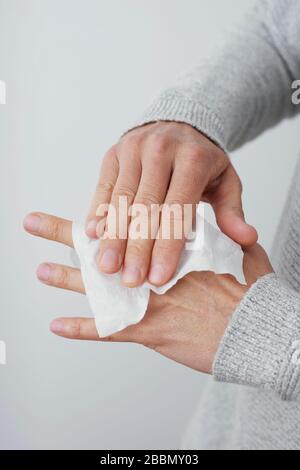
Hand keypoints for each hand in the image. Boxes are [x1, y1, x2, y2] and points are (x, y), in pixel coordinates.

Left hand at [24, 212, 271, 373]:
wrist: (256, 331)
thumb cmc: (250, 293)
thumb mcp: (242, 255)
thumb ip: (227, 237)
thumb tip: (229, 225)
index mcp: (175, 244)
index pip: (133, 222)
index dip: (105, 215)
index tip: (83, 210)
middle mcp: (154, 269)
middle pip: (103, 246)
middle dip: (66, 234)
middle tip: (35, 223)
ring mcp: (148, 300)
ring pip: (98, 286)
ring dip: (67, 278)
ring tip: (41, 270)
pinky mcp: (148, 330)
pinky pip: (108, 330)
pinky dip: (82, 329)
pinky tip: (58, 325)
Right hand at [86, 122, 257, 287]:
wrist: (178, 123)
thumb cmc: (201, 161)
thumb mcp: (226, 181)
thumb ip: (232, 211)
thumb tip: (247, 239)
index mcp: (193, 160)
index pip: (178, 210)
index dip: (167, 246)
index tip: (158, 278)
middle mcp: (161, 151)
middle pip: (146, 208)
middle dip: (136, 248)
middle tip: (130, 281)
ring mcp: (134, 150)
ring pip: (121, 200)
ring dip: (113, 237)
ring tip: (107, 267)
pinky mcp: (114, 153)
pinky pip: (104, 187)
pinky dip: (98, 212)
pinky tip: (93, 236)